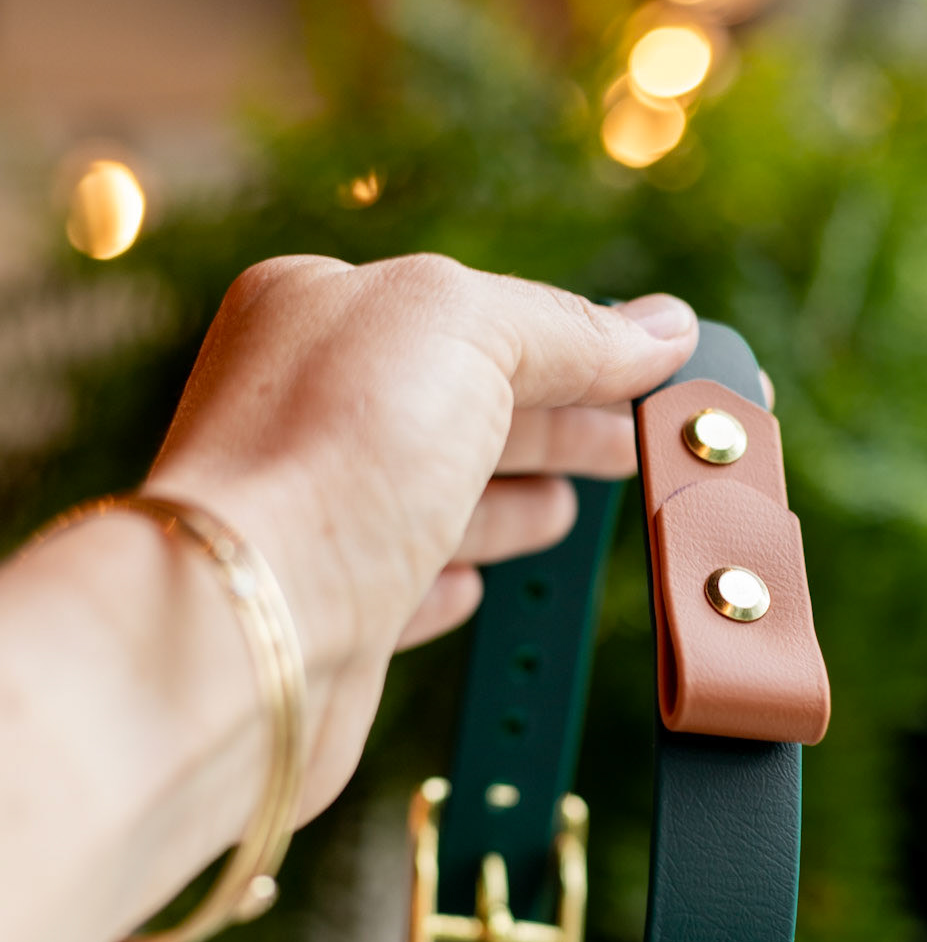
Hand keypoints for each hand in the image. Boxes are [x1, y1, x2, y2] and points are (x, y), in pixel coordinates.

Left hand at [146, 254, 696, 818]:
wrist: (246, 630)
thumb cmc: (337, 454)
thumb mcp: (467, 334)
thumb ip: (568, 328)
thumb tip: (665, 326)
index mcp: (318, 310)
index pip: (474, 315)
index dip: (576, 341)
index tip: (660, 369)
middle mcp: (301, 408)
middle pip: (460, 406)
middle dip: (557, 420)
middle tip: (643, 439)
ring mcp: (313, 516)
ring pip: (433, 497)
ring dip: (506, 500)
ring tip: (571, 510)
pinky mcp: (328, 618)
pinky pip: (398, 588)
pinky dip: (445, 581)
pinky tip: (472, 587)